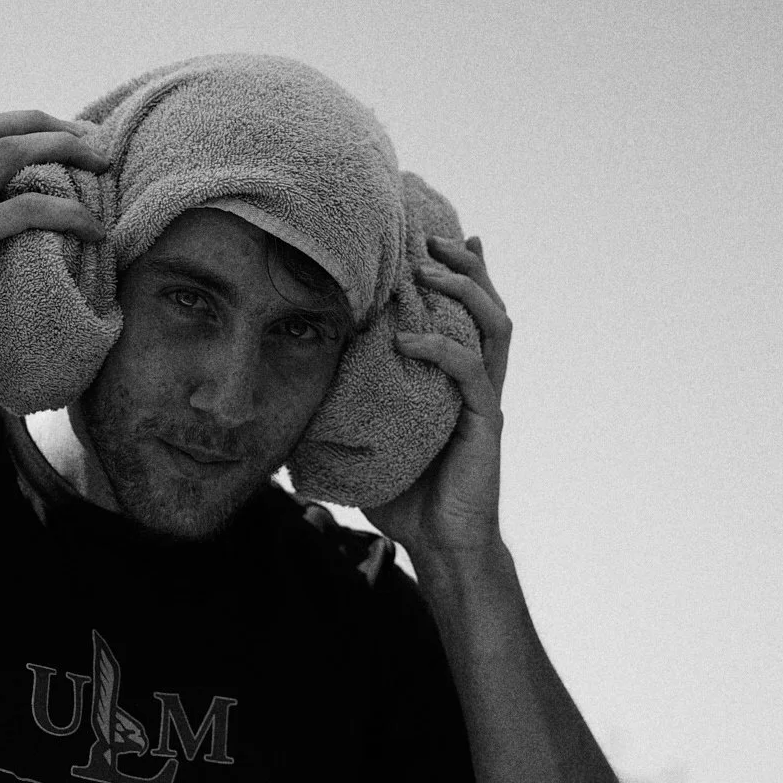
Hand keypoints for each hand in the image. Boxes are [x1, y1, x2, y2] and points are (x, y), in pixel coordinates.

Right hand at [0, 111, 108, 378]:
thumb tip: (2, 256)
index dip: (19, 126)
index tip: (62, 140)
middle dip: (45, 124)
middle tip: (92, 142)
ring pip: (7, 153)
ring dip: (62, 148)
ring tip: (102, 166)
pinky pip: (24, 210)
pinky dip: (68, 211)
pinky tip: (94, 230)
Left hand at [364, 235, 513, 562]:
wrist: (439, 546)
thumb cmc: (403, 495)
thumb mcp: (365, 438)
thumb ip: (344, 405)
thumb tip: (288, 385)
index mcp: (454, 379)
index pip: (464, 313)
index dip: (456, 273)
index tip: (430, 236)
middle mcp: (476, 381)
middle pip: (489, 305)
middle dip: (465, 266)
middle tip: (433, 238)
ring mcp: (484, 400)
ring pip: (494, 326)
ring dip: (465, 291)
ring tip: (430, 270)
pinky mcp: (485, 424)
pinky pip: (471, 375)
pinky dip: (444, 350)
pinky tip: (413, 340)